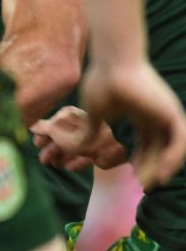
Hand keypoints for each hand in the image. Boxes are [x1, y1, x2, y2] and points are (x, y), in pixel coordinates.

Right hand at [31, 106, 126, 171]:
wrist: (109, 147)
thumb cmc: (78, 135)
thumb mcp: (55, 129)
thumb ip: (42, 128)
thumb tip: (30, 125)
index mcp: (68, 116)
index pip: (51, 124)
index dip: (42, 136)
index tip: (36, 146)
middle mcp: (78, 125)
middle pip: (60, 138)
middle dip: (51, 149)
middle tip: (43, 161)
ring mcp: (88, 138)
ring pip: (70, 149)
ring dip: (61, 157)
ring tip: (54, 166)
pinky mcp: (97, 151)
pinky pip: (82, 157)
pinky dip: (75, 162)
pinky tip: (68, 168)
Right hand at [81, 60, 185, 187]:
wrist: (112, 63)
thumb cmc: (102, 82)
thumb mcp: (95, 113)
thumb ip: (91, 130)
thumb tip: (76, 146)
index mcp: (143, 115)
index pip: (148, 144)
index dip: (142, 161)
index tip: (133, 177)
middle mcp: (158, 116)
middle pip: (160, 149)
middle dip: (152, 168)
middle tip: (143, 187)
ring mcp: (166, 114)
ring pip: (173, 148)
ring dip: (164, 167)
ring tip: (152, 183)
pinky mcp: (171, 113)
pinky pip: (180, 141)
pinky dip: (173, 158)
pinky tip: (162, 171)